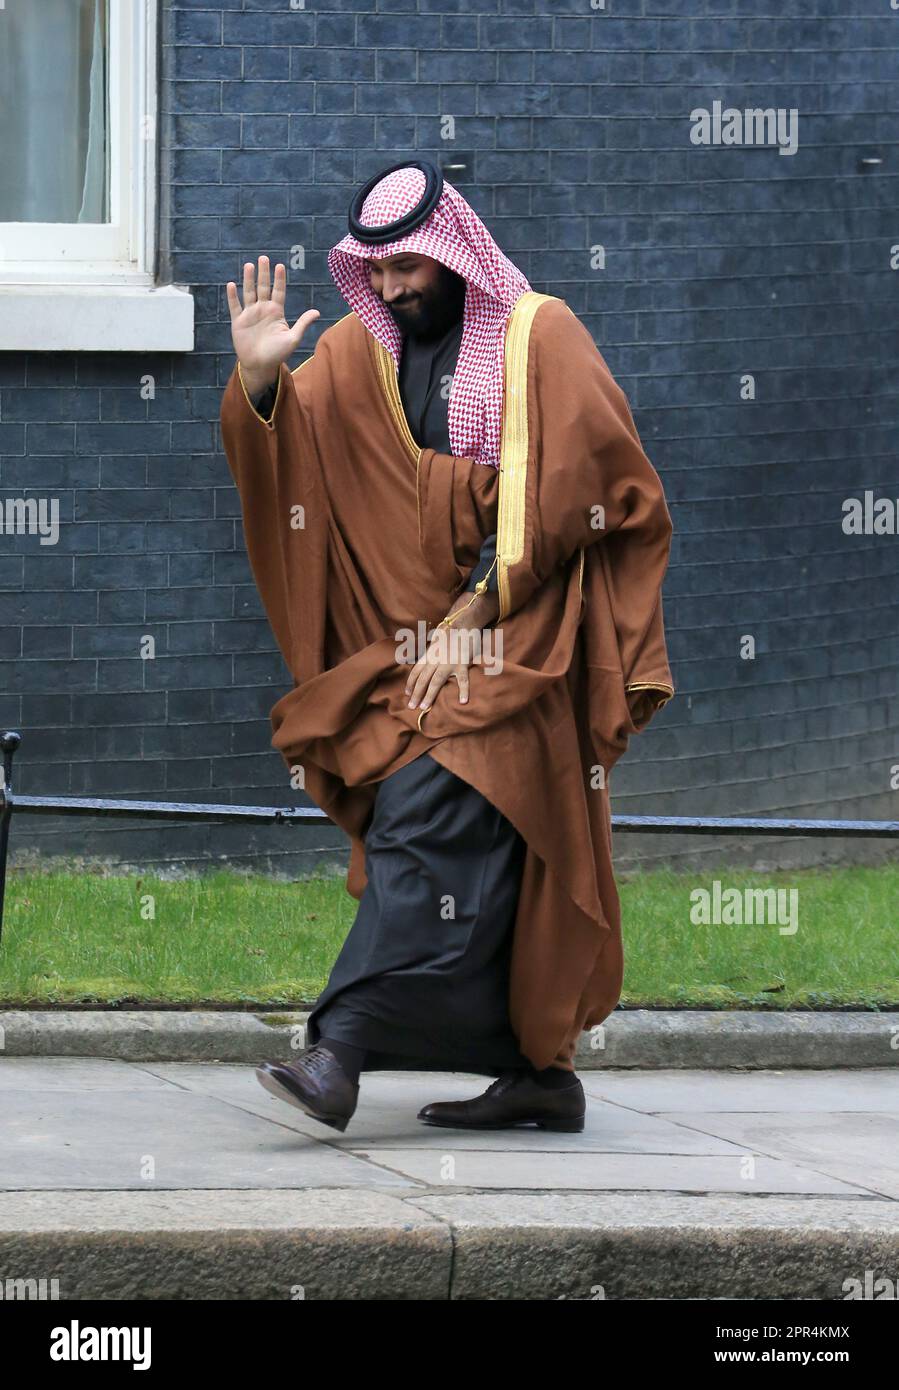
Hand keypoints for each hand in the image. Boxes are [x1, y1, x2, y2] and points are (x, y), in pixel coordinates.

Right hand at [226, 256, 319, 394]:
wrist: (260, 365)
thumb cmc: (277, 354)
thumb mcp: (293, 339)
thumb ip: (303, 324)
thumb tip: (317, 312)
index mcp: (276, 312)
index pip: (278, 291)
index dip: (279, 279)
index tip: (280, 266)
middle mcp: (263, 309)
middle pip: (263, 287)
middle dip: (263, 273)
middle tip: (263, 258)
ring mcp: (250, 314)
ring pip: (249, 292)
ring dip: (248, 279)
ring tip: (249, 265)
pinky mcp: (238, 321)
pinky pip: (234, 306)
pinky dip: (233, 296)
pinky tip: (232, 284)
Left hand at [404, 590, 496, 710]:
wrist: (464, 622)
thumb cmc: (450, 632)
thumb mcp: (436, 641)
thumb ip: (430, 653)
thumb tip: (424, 664)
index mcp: (429, 654)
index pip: (416, 671)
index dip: (410, 683)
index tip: (407, 693)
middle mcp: (436, 659)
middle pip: (423, 679)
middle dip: (416, 693)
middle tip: (411, 706)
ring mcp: (449, 662)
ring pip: (436, 681)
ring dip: (429, 695)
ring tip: (424, 707)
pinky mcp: (463, 663)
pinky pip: (463, 679)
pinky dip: (463, 691)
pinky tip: (462, 701)